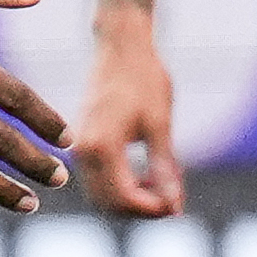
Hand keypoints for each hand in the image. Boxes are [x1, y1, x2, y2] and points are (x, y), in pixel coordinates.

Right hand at [74, 7, 183, 215]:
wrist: (121, 47)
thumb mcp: (160, 124)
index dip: (152, 210)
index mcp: (100, 147)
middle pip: (109, 203)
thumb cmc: (144, 79)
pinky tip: (149, 176)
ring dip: (133, 199)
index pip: (123, 199)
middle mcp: (82, 152)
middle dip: (142, 209)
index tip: (178, 206)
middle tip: (175, 201)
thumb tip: (174, 205)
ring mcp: (79, 149)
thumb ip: (164, 167)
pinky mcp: (83, 143)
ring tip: (165, 186)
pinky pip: (99, 179)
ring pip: (102, 195)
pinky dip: (123, 186)